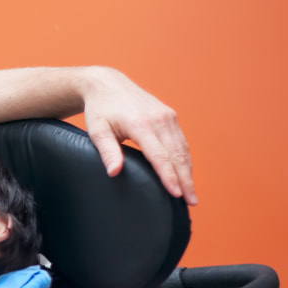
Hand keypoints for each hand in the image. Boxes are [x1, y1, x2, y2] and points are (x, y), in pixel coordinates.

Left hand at [81, 67, 197, 205]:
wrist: (107, 84)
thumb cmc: (100, 110)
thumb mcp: (97, 131)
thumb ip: (107, 151)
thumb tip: (114, 172)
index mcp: (140, 123)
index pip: (159, 155)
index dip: (169, 176)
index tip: (176, 194)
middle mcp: (159, 118)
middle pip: (177, 155)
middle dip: (185, 180)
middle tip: (191, 202)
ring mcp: (167, 116)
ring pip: (182, 149)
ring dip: (188, 172)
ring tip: (191, 194)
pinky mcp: (170, 116)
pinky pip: (181, 142)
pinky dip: (185, 160)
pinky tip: (186, 175)